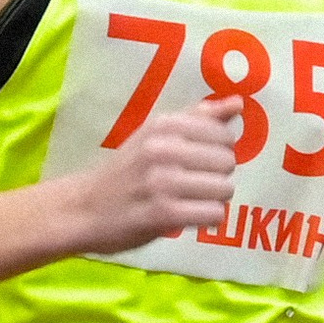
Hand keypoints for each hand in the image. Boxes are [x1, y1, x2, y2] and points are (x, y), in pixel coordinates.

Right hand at [79, 97, 240, 252]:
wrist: (84, 208)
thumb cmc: (126, 171)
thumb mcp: (155, 134)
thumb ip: (197, 118)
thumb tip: (238, 103)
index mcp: (163, 124)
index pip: (222, 134)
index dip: (219, 151)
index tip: (200, 162)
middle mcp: (163, 148)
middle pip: (227, 162)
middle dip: (217, 177)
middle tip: (195, 185)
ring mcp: (163, 182)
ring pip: (223, 189)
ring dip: (214, 200)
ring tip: (193, 201)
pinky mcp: (163, 214)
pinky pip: (213, 214)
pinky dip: (208, 219)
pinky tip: (192, 217)